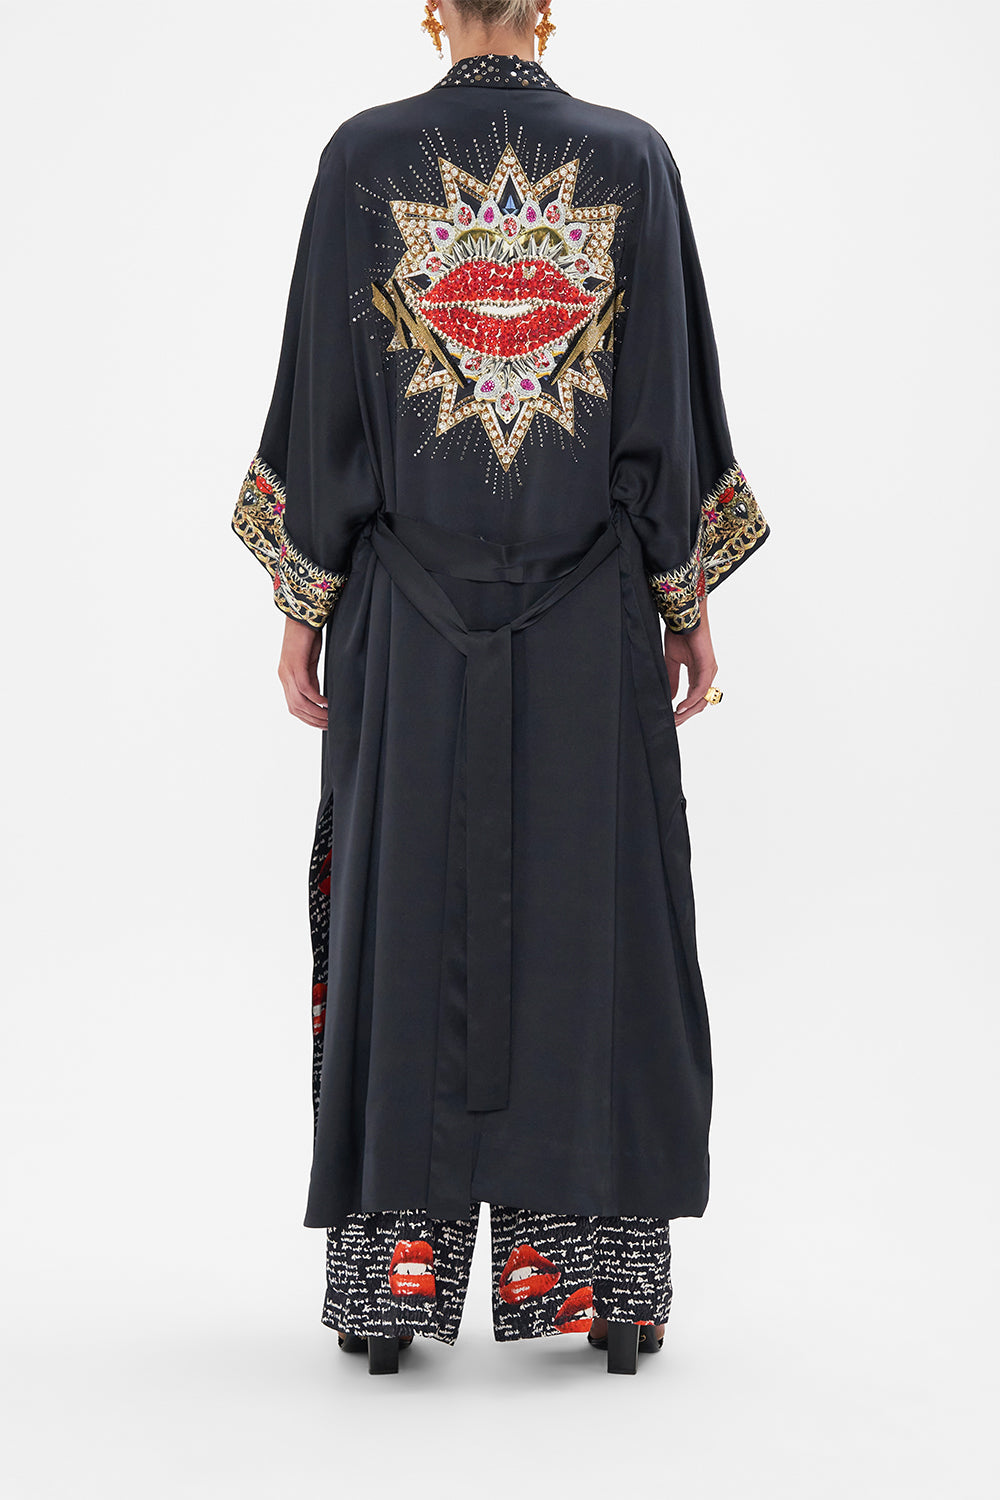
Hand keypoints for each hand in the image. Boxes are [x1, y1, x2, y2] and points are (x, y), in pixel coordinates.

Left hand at [278, 617, 327, 728]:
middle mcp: (284, 677)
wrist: (301, 617)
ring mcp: (288, 672)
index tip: (322, 725)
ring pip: (300, 702)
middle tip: (328, 726)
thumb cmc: (306, 637)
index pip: (293, 707)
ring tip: (330, 718)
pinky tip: (327, 704)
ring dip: (316, 713)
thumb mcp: (309, 663)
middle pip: (295, 709)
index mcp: (286, 678)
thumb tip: (318, 697)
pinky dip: (316, 699)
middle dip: (313, 720)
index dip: (307, 719)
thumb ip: (311, 679)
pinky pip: (305, 689)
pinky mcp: (296, 666)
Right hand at [662, 600, 717, 727]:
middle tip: (672, 724)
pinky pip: (700, 689)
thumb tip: (671, 698)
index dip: (684, 711)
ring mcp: (709, 671)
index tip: (671, 719)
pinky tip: (680, 707)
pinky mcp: (708, 667)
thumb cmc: (680, 635)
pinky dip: (691, 700)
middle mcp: (707, 675)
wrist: (684, 618)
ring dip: (688, 712)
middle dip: (685, 716)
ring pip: (701, 700)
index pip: (694, 700)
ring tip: (675, 719)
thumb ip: (673, 680)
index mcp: (699, 674)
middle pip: (699, 704)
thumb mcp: (672, 662)